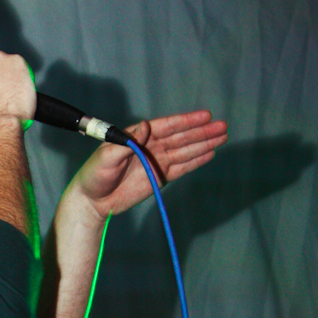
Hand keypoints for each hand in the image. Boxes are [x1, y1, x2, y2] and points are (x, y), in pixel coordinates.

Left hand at [72, 111, 227, 223]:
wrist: (94, 201)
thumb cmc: (95, 175)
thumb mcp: (106, 156)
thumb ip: (126, 142)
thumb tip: (146, 125)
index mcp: (138, 136)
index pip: (167, 126)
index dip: (186, 121)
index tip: (205, 116)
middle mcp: (151, 146)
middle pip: (181, 137)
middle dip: (202, 132)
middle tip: (223, 126)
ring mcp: (157, 161)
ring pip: (185, 151)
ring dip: (204, 144)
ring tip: (223, 136)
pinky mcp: (160, 177)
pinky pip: (182, 167)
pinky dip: (196, 160)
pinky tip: (211, 153)